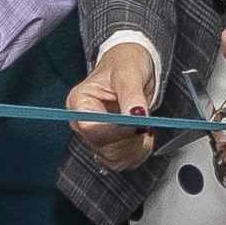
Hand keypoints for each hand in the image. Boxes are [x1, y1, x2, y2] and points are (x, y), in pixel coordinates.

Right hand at [66, 35, 166, 170]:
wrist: (132, 65)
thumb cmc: (124, 63)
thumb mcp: (129, 73)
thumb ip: (132, 95)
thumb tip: (137, 115)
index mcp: (79, 103)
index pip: (92, 129)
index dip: (117, 131)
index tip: (139, 123)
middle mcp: (83, 124)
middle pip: (103, 148)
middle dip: (130, 138)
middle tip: (146, 120)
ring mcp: (95, 137)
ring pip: (114, 159)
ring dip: (136, 147)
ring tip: (145, 126)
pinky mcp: (108, 145)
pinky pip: (122, 161)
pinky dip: (138, 152)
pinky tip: (143, 136)